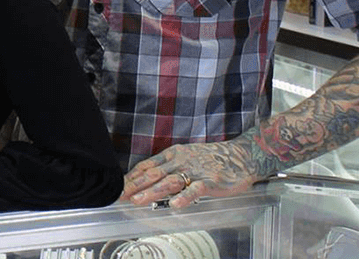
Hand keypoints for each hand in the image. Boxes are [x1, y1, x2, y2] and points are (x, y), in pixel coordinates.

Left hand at [119, 141, 263, 207]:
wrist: (242, 156)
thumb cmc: (212, 159)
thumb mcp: (186, 157)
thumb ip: (168, 167)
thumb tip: (145, 179)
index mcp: (174, 154)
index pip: (147, 165)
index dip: (131, 177)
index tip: (117, 186)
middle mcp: (182, 161)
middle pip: (154, 173)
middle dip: (135, 185)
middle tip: (119, 195)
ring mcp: (196, 170)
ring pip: (170, 182)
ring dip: (152, 191)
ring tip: (137, 201)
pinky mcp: (211, 180)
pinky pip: (195, 189)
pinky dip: (184, 197)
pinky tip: (173, 205)